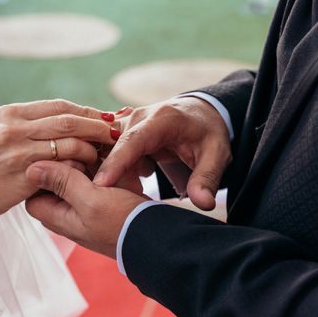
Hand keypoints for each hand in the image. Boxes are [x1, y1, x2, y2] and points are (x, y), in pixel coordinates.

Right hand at [0, 100, 119, 215]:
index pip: (59, 106)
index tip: (105, 116)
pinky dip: (80, 166)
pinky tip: (88, 170)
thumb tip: (69, 118)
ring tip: (104, 154)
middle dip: (97, 125)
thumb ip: (31, 124)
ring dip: (92, 148)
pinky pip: (64, 166)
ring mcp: (19, 150)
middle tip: (116, 131)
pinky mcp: (26, 173)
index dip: (86, 111)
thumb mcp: (3, 134)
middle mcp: (14, 127)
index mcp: (11, 113)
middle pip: (68, 120)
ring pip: (69, 142)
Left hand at [25, 161, 147, 256]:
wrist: (158, 235)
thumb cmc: (123, 223)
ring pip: (75, 173)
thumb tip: (30, 169)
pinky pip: (95, 176)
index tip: (65, 161)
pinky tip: (114, 162)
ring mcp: (85, 206)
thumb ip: (61, 182)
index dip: (44, 170)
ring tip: (103, 158)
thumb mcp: (90, 200)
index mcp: (56, 216)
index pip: (32, 187)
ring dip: (88, 162)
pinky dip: (102, 166)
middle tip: (87, 158)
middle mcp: (67, 212)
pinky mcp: (103, 198)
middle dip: (68, 162)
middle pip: (52, 178)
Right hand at [95, 98, 230, 209]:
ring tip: (136, 195)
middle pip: (114, 149)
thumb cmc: (208, 132)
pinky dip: (115, 172)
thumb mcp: (216, 155)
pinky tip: (133, 185)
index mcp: (162, 119)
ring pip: (107, 153)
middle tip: (132, 203)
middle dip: (115, 179)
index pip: (133, 141)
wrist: (201, 113)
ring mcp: (127, 123)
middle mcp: (139, 117)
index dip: (116, 163)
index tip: (100, 184)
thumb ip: (207, 179)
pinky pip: (109, 153)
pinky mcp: (121, 132)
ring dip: (115, 177)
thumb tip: (203, 203)